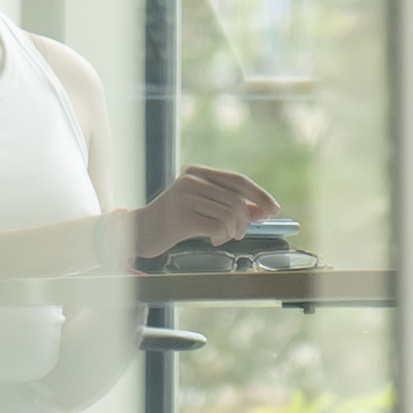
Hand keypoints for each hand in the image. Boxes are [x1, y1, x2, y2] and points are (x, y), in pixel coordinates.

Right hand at [134, 164, 277, 263]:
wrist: (139, 231)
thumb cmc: (174, 221)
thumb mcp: (201, 206)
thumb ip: (227, 204)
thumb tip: (262, 211)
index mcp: (198, 172)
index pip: (238, 180)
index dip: (259, 195)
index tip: (274, 210)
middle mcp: (192, 180)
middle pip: (236, 200)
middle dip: (245, 222)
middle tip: (239, 234)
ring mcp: (185, 197)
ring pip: (229, 215)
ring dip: (233, 231)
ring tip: (223, 237)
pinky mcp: (180, 216)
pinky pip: (217, 227)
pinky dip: (221, 237)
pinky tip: (212, 240)